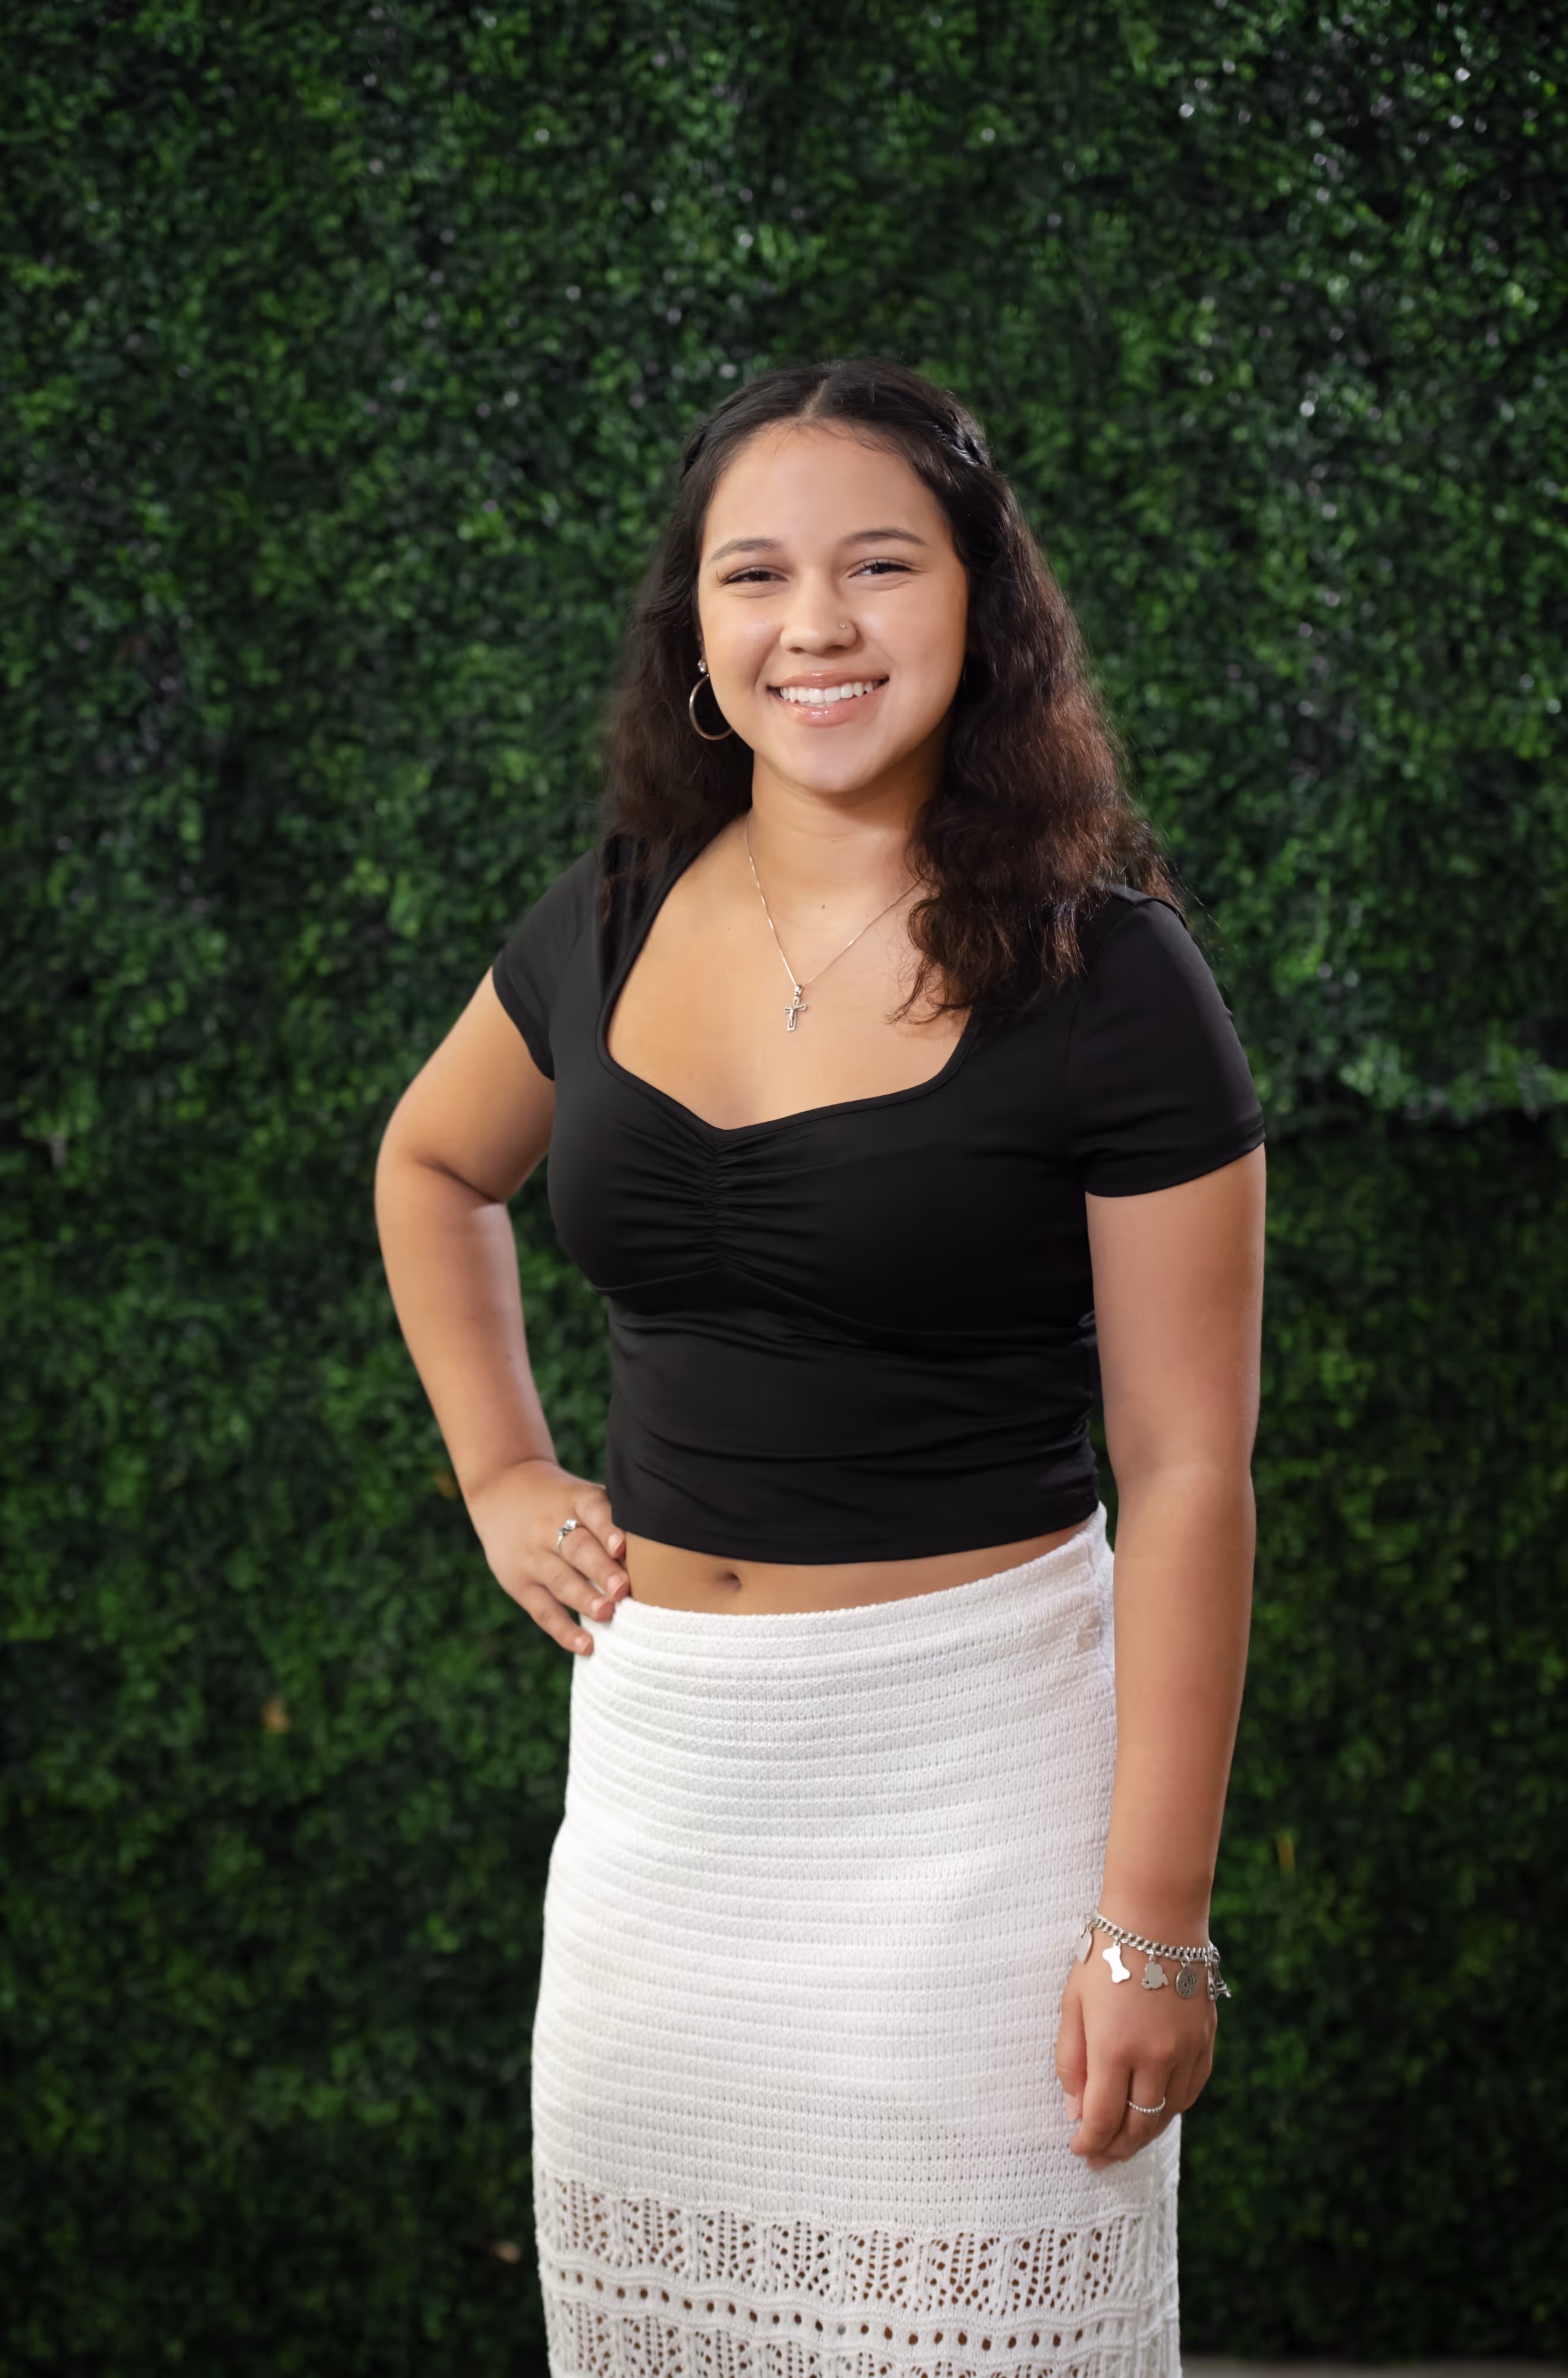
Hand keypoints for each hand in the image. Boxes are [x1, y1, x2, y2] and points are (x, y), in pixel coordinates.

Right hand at [465, 1457, 628, 1654]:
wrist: (502, 1489)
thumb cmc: (562, 1501)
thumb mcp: (582, 1495)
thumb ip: (614, 1519)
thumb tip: (663, 1553)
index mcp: (575, 1500)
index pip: (592, 1509)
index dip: (608, 1529)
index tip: (623, 1547)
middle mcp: (551, 1526)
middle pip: (577, 1549)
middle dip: (601, 1570)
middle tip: (623, 1589)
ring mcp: (533, 1557)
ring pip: (560, 1580)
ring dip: (585, 1599)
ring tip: (606, 1614)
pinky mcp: (520, 1584)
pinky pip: (544, 1610)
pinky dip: (565, 1631)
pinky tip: (587, 1646)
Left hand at [1054, 1930, 1216, 2169]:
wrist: (1157, 1916)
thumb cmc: (1105, 1955)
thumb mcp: (1073, 2003)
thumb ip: (1071, 2061)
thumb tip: (1075, 2112)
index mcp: (1114, 2048)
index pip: (1102, 2118)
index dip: (1089, 2142)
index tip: (1078, 2150)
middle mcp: (1154, 2057)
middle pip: (1137, 2125)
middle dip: (1116, 2148)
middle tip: (1101, 2158)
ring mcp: (1185, 2051)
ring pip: (1167, 2113)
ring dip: (1145, 2133)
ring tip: (1126, 2140)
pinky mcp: (1205, 2040)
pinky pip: (1191, 2091)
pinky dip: (1172, 2108)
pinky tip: (1157, 2110)